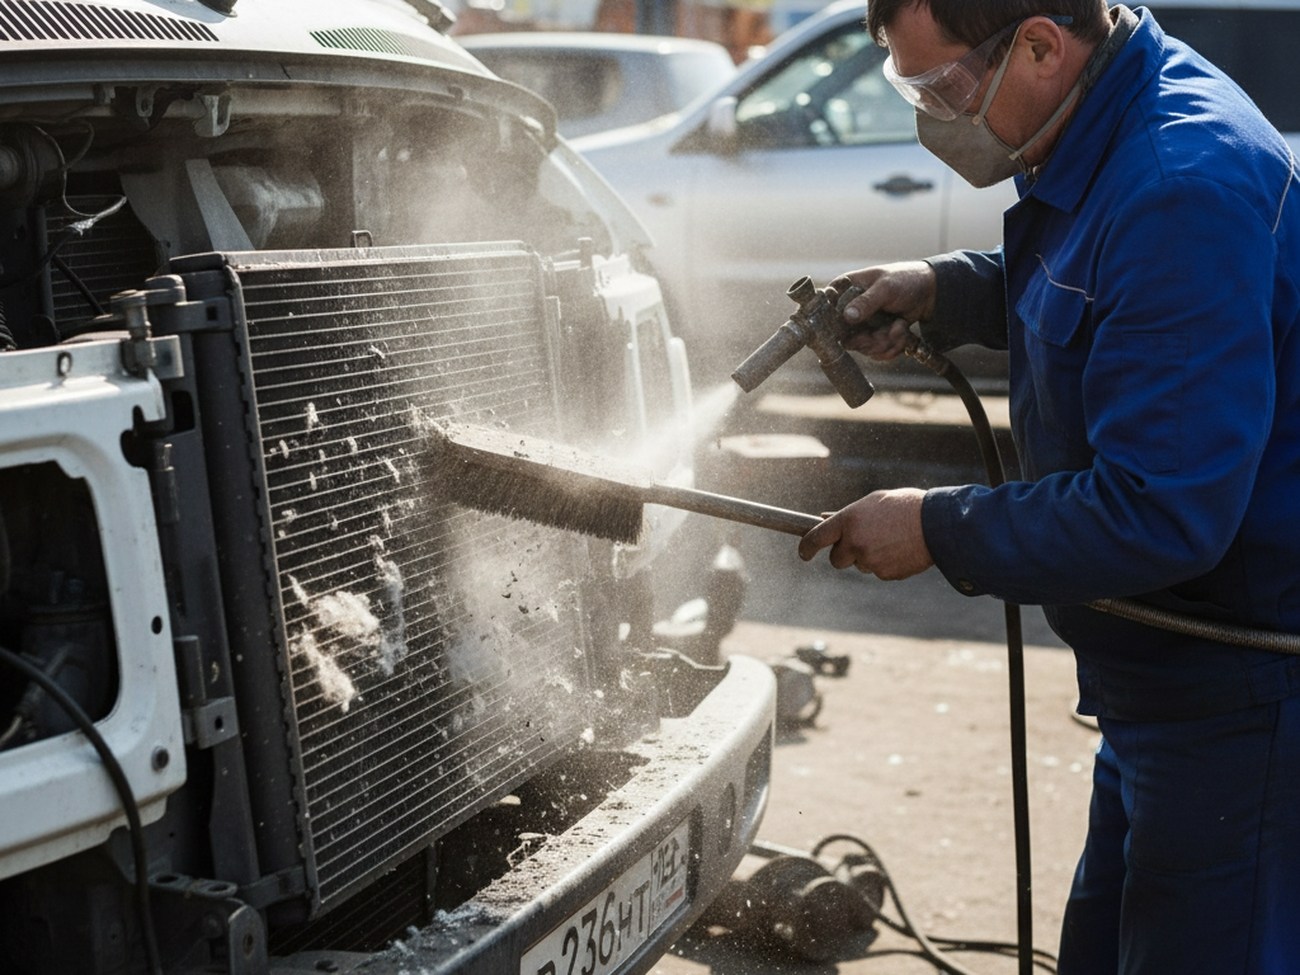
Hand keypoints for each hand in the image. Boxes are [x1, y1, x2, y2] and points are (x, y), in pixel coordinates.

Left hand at [797, 488, 933, 579]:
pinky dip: (885, 564)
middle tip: (861, 542)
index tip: (803, 553)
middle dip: (844, 554)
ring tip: (890, 540)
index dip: (806, 548)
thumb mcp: (873, 503)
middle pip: (836, 560)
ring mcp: (869, 560)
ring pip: (860, 565)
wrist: (938, 524)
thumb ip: (847, 515)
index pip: (816, 538)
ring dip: (868, 556)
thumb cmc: (905, 507)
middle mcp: (855, 542)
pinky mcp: (885, 574)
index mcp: (849, 520)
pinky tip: (899, 550)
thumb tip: (823, 518)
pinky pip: (878, 571)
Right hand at [826, 261, 936, 360]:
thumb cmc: (905, 280)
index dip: (834, 325)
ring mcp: (861, 326)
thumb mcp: (886, 288)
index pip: (826, 312)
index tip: (853, 330)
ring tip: (899, 326)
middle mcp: (849, 310)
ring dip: (886, 342)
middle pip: (845, 338)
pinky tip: (901, 330)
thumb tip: (847, 316)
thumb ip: (866, 302)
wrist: (929, 292)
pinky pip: (877, 353)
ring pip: (864, 348)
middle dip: (870, 340)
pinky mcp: (874, 337)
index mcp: (845, 291)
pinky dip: (893, 346)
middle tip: (885, 332)